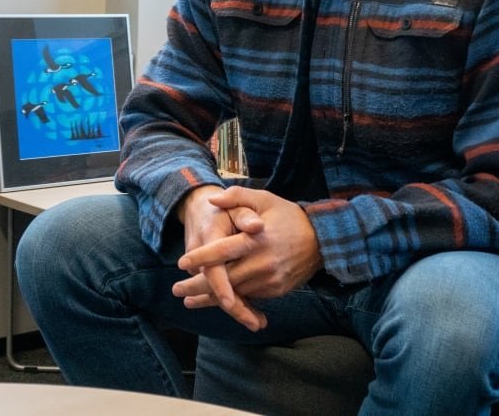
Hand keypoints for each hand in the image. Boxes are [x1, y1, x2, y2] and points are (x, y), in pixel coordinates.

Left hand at [174, 186, 322, 312]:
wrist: (322, 241)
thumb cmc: (289, 216)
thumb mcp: (265, 199)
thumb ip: (237, 197)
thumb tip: (212, 199)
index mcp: (256, 239)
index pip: (221, 251)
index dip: (200, 258)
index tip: (180, 263)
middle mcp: (261, 263)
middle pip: (223, 279)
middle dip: (196, 286)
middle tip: (176, 289)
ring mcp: (269, 280)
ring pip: (234, 293)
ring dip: (209, 298)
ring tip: (189, 299)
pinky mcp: (275, 291)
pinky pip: (248, 297)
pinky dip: (230, 299)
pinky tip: (214, 301)